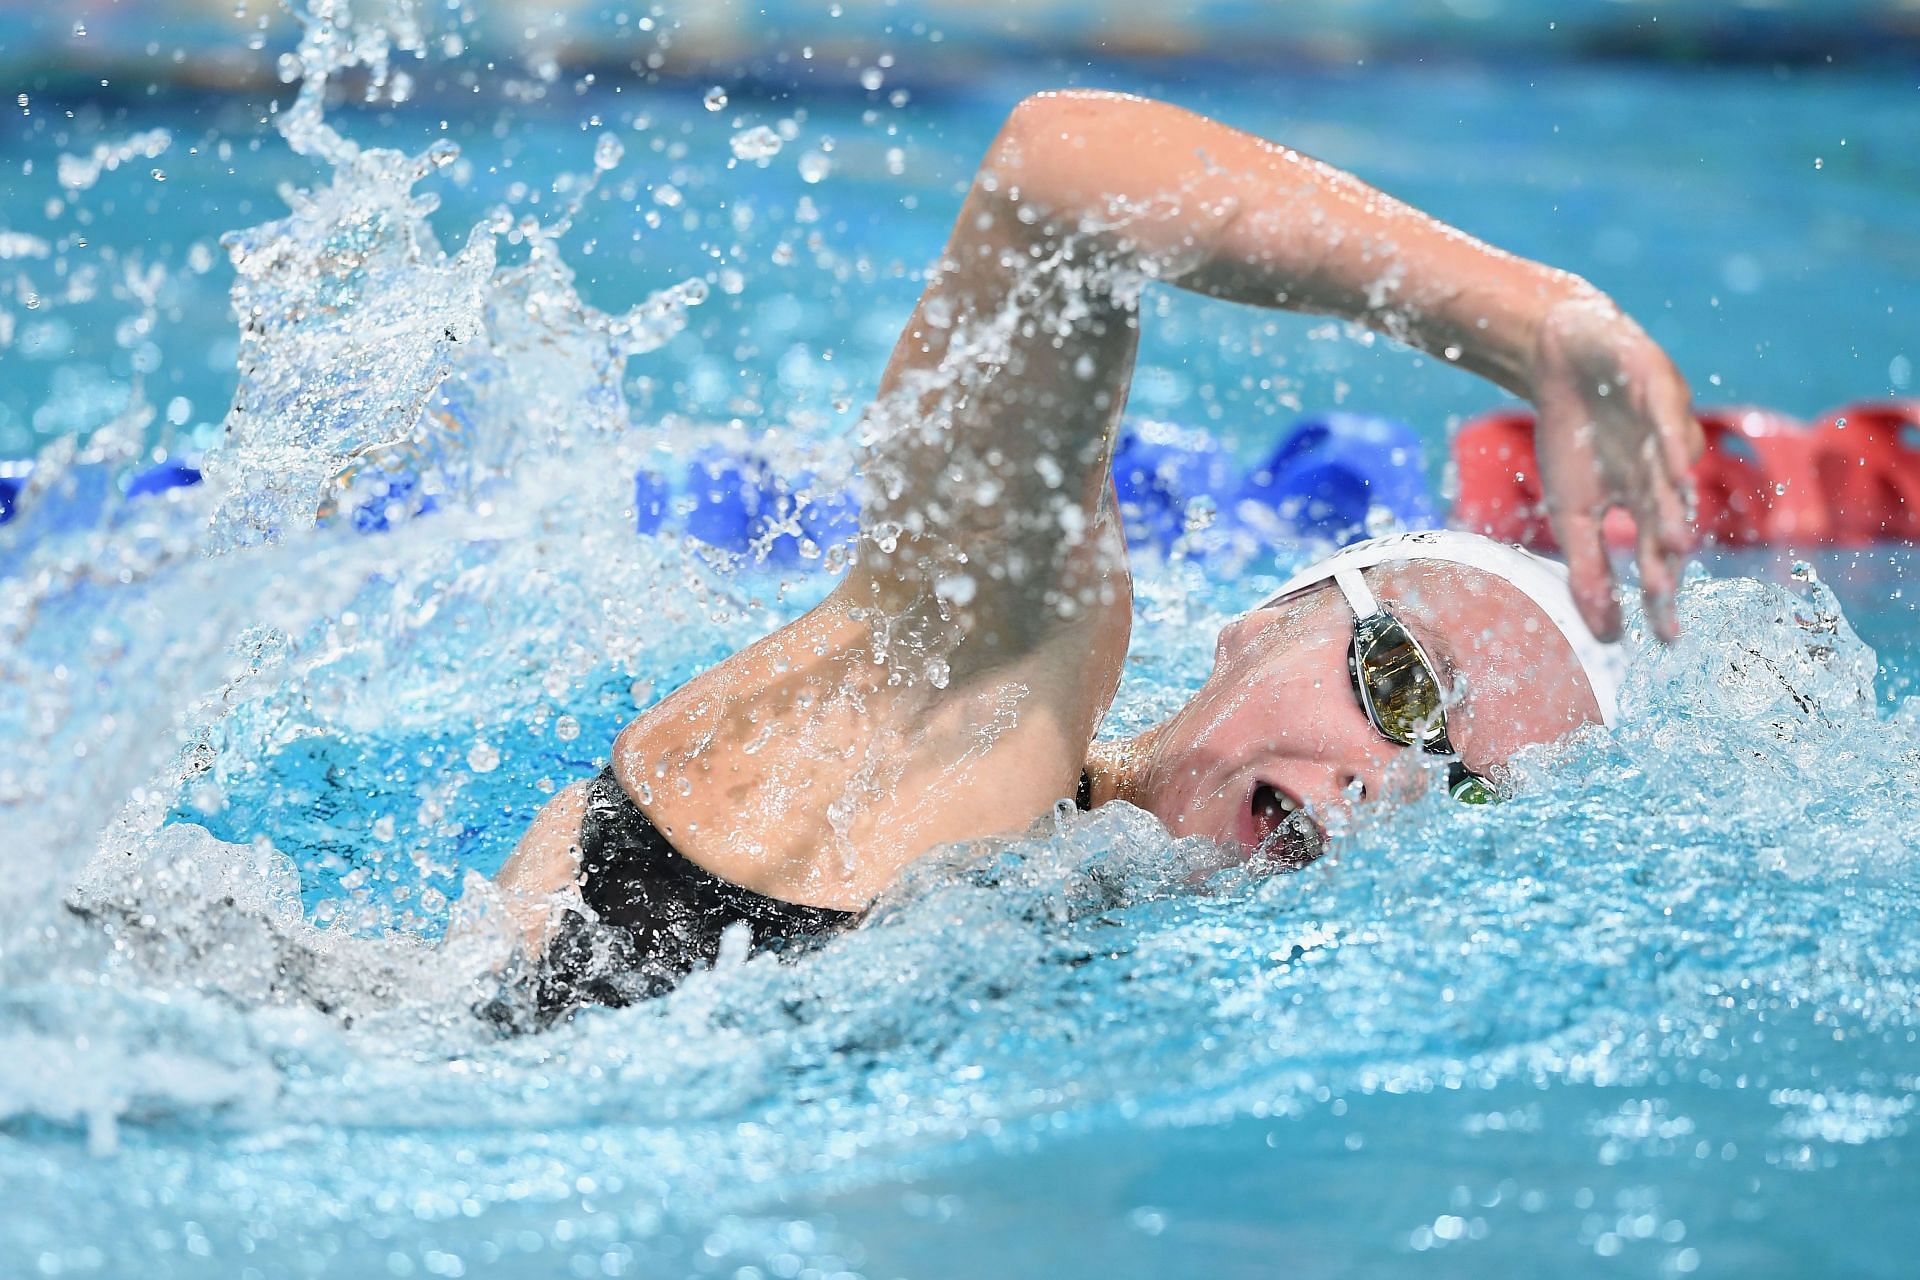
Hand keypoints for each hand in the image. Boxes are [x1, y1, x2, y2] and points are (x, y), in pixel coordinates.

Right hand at [1526, 290, 1702, 641]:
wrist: (1563, 358)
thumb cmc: (1571, 435)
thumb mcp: (1571, 512)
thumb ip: (1588, 569)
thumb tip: (1603, 636)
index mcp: (1644, 506)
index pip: (1655, 560)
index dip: (1658, 598)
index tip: (1661, 641)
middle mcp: (1665, 477)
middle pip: (1669, 524)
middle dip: (1667, 561)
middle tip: (1664, 598)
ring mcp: (1667, 435)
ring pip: (1673, 477)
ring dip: (1673, 509)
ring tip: (1673, 545)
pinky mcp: (1662, 392)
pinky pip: (1669, 422)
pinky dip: (1671, 444)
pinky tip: (1672, 468)